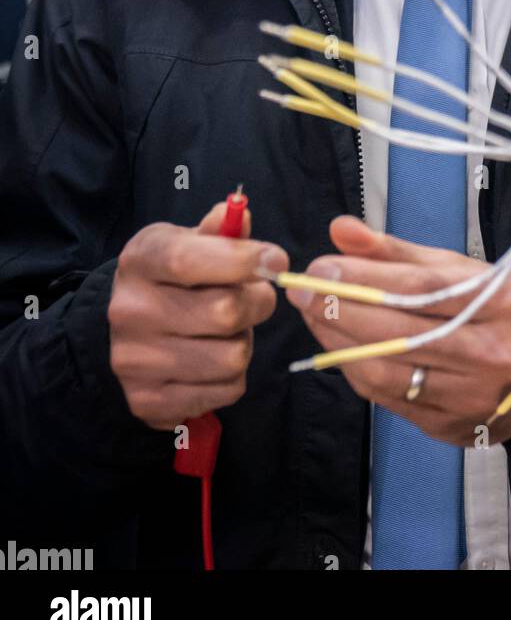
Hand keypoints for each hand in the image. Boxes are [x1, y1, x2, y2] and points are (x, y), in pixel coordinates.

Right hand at [108, 201, 288, 429]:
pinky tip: (214, 360)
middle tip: (252, 299)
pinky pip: (228, 391)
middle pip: (225, 312)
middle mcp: (129, 311)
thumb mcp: (188, 241)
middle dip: (256, 303)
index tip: (277, 260)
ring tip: (228, 331)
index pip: (190, 261)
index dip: (244, 260)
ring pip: (233, 357)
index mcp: (141, 261)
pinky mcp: (149, 402)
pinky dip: (233, 376)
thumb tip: (240, 217)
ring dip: (244, 342)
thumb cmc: (171, 278)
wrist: (124, 331)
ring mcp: (135, 362)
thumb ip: (219, 230)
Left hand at [288, 215, 510, 446]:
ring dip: (339, 342)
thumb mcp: (464, 270)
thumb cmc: (500, 311)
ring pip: (389, 370)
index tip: (322, 265)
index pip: (422, 288)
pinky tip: (339, 348)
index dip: (365, 276)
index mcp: (503, 300)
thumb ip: (399, 251)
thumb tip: (341, 231)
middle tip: (304, 289)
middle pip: (400, 331)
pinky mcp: (453, 425)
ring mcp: (474, 395)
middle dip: (341, 308)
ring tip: (314, 315)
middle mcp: (493, 351)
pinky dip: (356, 370)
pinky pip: (390, 398)